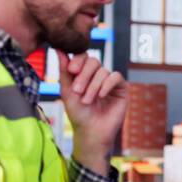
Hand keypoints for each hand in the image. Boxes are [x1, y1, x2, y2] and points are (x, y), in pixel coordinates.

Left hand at [58, 50, 125, 172]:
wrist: (91, 131)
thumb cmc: (78, 113)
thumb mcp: (67, 91)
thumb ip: (64, 71)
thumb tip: (59, 49)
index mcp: (84, 74)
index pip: (83, 57)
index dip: (78, 60)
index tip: (71, 70)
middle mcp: (98, 75)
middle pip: (93, 61)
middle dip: (84, 75)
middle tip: (77, 90)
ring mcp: (110, 81)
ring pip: (103, 71)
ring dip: (93, 86)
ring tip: (87, 101)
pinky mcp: (122, 88)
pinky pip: (115, 77)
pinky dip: (106, 85)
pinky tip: (101, 96)